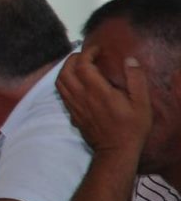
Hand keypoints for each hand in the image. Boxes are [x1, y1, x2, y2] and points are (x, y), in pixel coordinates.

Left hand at [56, 44, 153, 159]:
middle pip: (66, 70)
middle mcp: (81, 96)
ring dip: (66, 68)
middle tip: (87, 55)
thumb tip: (129, 60)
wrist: (116, 151)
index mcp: (97, 91)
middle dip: (74, 58)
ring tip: (79, 65)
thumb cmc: (131, 127)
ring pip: (59, 81)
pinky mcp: (71, 113)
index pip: (82, 65)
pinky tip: (76, 81)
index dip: (87, 52)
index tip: (98, 49)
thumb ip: (136, 80)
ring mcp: (73, 105)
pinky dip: (64, 81)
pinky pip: (60, 92)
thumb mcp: (141, 103)